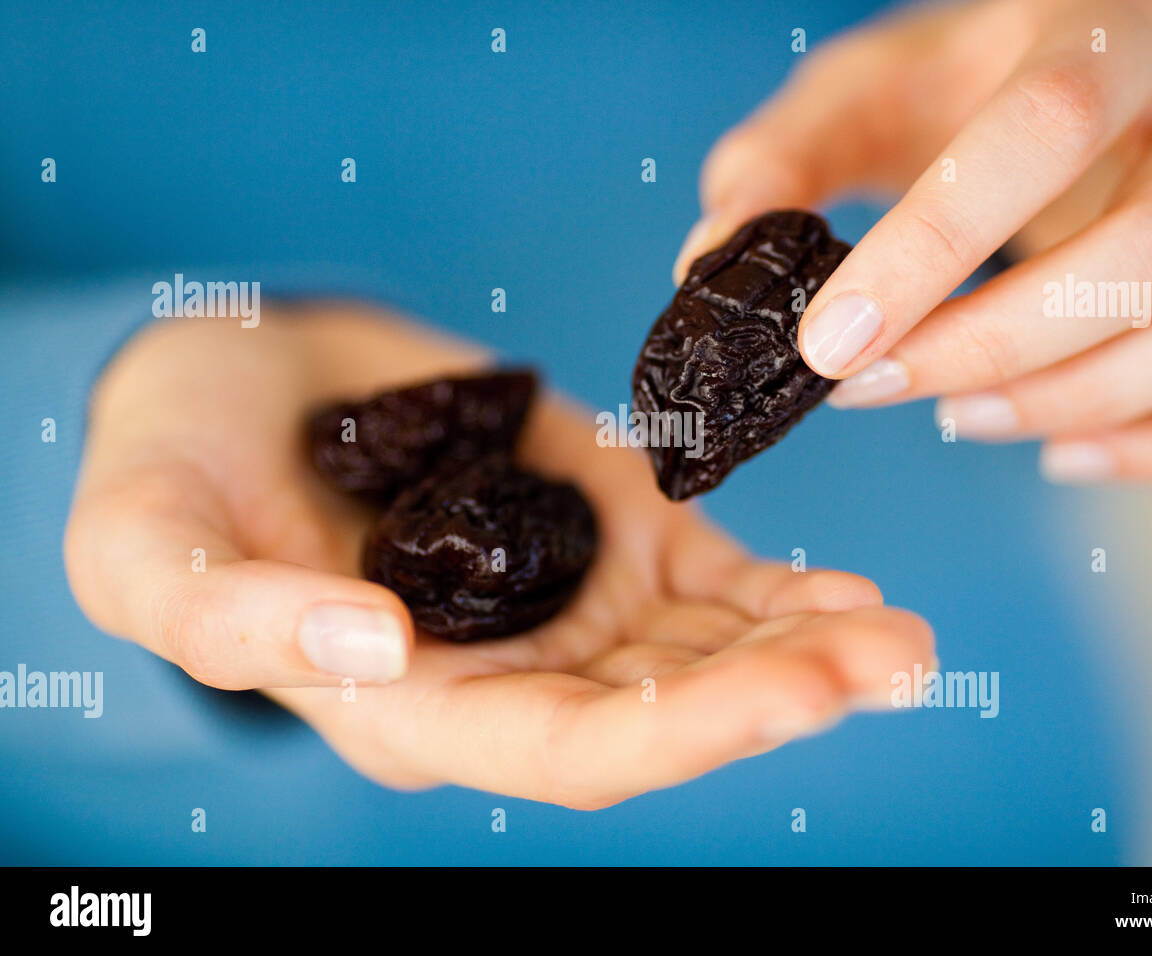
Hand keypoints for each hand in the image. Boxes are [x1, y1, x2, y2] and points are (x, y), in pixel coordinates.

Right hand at [64, 303, 931, 807]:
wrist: (235, 386)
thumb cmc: (172, 472)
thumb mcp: (150, 548)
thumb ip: (237, 619)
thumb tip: (374, 651)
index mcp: (416, 704)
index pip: (569, 751)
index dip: (685, 734)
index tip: (797, 692)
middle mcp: (512, 670)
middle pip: (667, 710)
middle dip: (783, 691)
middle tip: (898, 660)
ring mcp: (567, 601)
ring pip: (706, 649)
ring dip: (808, 642)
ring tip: (906, 633)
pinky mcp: (598, 528)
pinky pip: (707, 578)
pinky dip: (780, 588)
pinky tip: (849, 591)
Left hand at [676, 0, 1151, 483]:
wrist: (1109, 72)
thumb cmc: (972, 90)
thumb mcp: (865, 94)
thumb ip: (779, 164)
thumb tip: (709, 263)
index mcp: (1111, 26)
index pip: (1043, 131)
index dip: (933, 252)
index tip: (828, 349)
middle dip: (998, 348)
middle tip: (879, 390)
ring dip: (1082, 400)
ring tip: (966, 416)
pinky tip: (1063, 453)